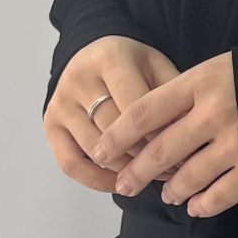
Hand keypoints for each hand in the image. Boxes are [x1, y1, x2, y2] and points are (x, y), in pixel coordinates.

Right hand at [42, 34, 187, 193]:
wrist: (94, 53)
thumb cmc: (133, 66)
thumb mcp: (157, 66)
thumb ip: (172, 95)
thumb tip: (187, 136)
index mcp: (110, 58)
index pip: (136, 106)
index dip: (160, 134)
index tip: (183, 152)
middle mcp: (79, 78)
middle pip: (114, 130)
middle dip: (146, 155)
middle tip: (172, 172)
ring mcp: (60, 101)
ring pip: (95, 149)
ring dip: (125, 170)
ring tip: (151, 177)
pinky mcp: (50, 123)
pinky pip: (70, 163)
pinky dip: (95, 180)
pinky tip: (119, 184)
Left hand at [90, 51, 237, 218]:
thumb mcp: (214, 69)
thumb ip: (181, 95)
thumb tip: (142, 129)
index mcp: (198, 83)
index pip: (144, 112)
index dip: (117, 136)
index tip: (100, 152)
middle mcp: (213, 113)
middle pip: (160, 151)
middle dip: (136, 173)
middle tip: (123, 186)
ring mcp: (235, 142)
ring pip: (188, 177)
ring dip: (172, 190)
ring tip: (167, 195)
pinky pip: (220, 194)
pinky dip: (204, 204)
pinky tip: (195, 207)